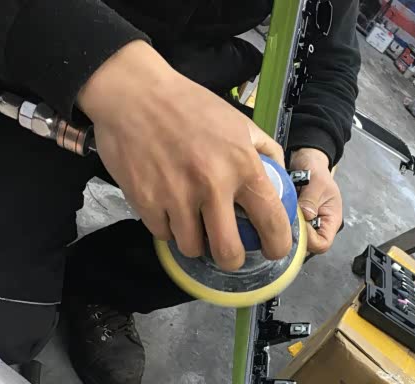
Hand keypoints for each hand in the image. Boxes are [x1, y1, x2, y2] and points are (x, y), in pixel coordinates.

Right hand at [78, 41, 290, 271]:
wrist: (133, 93)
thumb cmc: (189, 106)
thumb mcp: (239, 121)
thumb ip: (265, 152)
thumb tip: (280, 182)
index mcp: (242, 165)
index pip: (272, 221)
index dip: (277, 246)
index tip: (273, 250)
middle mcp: (212, 185)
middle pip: (229, 253)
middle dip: (232, 260)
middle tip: (229, 253)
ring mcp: (177, 196)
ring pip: (192, 248)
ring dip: (195, 241)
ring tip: (193, 221)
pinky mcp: (146, 201)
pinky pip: (163, 234)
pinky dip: (167, 227)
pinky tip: (168, 206)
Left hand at [290, 148, 342, 254]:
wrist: (306, 161)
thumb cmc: (316, 170)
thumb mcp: (317, 182)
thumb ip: (311, 200)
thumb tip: (305, 216)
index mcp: (331, 221)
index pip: (323, 244)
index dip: (310, 240)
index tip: (299, 224)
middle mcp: (318, 227)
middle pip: (307, 245)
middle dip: (295, 235)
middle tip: (286, 219)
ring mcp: (305, 225)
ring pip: (294, 238)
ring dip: (287, 229)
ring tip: (281, 214)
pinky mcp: (293, 220)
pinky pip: (286, 229)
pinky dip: (281, 224)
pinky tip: (276, 213)